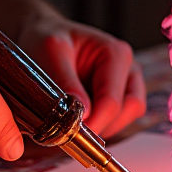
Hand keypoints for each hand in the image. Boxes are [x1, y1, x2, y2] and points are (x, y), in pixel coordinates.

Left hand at [15, 10, 145, 137]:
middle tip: (67, 132)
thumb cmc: (46, 38)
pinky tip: (77, 119)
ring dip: (100, 126)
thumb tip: (83, 115)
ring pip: (126, 118)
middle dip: (98, 126)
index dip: (92, 123)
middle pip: (126, 111)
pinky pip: (118, 120)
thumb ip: (66, 82)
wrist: (43, 35)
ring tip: (70, 122)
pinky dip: (99, 124)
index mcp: (116, 54)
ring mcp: (126, 83)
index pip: (112, 102)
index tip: (68, 135)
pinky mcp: (120, 96)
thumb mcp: (50, 52)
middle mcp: (128, 68)